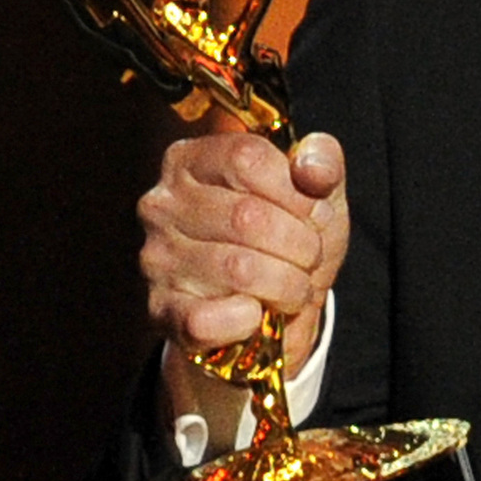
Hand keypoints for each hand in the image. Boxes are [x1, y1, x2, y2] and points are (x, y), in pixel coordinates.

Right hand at [138, 132, 347, 432]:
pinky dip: (248, 321)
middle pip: (248, 216)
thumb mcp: (317, 191)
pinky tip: (256, 313)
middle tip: (310, 258)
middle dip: (301, 244)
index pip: (247, 158)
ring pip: (239, 269)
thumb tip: (311, 169)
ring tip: (294, 287)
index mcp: (192, 161)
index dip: (296, 192)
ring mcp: (157, 258)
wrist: (277, 312)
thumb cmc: (290, 239)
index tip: (314, 214)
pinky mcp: (161, 311)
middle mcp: (163, 205)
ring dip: (288, 285)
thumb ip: (322, 161)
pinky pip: (209, 320)